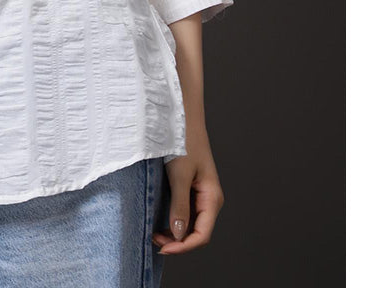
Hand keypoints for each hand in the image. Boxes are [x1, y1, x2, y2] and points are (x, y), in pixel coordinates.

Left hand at [152, 133, 224, 254]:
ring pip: (191, 223)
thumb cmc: (184, 142)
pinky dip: (174, 219)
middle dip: (177, 241)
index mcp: (212, 198)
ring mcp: (201, 194)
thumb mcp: (179, 175)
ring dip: (175, 232)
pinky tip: (161, 220)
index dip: (183, 247)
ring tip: (155, 232)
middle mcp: (209, 199)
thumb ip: (179, 206)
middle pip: (197, 232)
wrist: (182, 118)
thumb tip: (178, 235)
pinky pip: (185, 211)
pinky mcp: (192, 187)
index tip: (163, 248)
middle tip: (155, 240)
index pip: (202, 235)